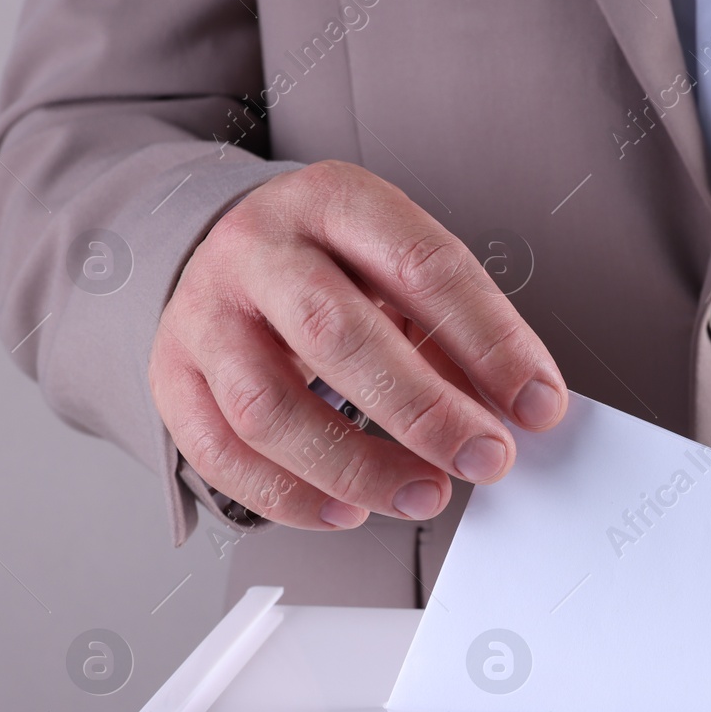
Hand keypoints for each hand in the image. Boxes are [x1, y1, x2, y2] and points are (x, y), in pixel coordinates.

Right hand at [149, 160, 566, 529]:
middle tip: (485, 458)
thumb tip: (518, 411)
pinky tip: (347, 510)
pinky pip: (221, 453)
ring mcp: (205, 313)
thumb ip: (457, 334)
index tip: (539, 403)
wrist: (234, 253)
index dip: (491, 341)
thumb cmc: (337, 267)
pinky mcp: (172, 376)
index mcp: (335, 201)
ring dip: (357, 466)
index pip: (422, 266)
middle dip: (423, 410)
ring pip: (268, 405)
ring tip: (425, 494)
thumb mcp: (402, 271)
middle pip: (335, 331)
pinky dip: (289, 496)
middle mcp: (259, 248)